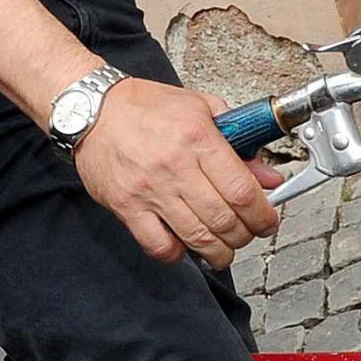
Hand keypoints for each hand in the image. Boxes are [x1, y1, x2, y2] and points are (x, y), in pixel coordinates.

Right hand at [71, 78, 280, 266]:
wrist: (91, 109)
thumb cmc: (144, 106)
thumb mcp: (202, 108)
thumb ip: (240, 143)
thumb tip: (268, 177)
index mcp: (198, 137)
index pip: (242, 190)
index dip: (263, 215)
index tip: (268, 221)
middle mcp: (175, 165)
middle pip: (224, 219)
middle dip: (245, 235)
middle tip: (248, 233)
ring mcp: (149, 190)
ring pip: (197, 238)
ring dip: (219, 252)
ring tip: (224, 249)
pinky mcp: (127, 207)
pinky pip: (158, 245)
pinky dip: (178, 254)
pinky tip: (185, 246)